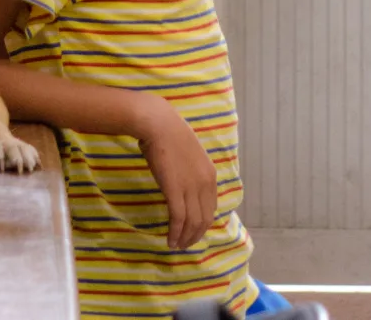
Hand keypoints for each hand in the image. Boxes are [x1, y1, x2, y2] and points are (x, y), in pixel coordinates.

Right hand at [135, 95, 218, 249]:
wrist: (159, 124)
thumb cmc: (170, 134)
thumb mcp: (190, 155)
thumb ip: (192, 172)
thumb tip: (186, 184)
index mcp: (211, 175)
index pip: (211, 208)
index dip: (202, 224)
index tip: (194, 231)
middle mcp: (205, 184)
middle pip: (204, 219)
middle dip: (195, 235)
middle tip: (185, 244)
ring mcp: (191, 188)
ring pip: (192, 222)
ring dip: (185, 238)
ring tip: (176, 246)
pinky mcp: (175, 191)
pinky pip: (178, 219)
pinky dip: (175, 232)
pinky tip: (170, 240)